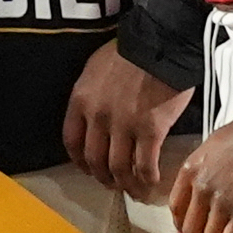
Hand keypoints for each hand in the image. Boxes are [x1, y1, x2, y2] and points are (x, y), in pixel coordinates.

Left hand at [64, 43, 188, 200]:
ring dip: (126, 185)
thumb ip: (92, 93)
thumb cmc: (132, 49)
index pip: (72, 141)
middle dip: (104, 178)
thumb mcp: (96, 67)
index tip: (89, 169)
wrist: (160, 41)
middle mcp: (97, 117)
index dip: (80, 161)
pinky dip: (147, 179)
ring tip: (135, 191)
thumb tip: (95, 113)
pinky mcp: (151, 130)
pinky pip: (145, 165)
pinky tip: (152, 182)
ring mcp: (124, 125)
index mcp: (81, 100)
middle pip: (95, 160)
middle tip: (114, 184)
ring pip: (119, 168)